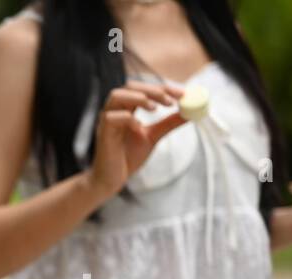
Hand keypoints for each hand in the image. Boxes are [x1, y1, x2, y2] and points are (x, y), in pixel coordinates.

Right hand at [85, 81, 187, 200]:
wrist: (111, 179)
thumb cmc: (127, 158)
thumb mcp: (153, 137)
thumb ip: (168, 123)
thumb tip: (189, 113)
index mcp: (126, 108)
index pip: (144, 89)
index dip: (163, 88)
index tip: (182, 94)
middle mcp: (114, 111)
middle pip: (130, 86)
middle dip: (153, 90)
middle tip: (172, 101)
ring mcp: (106, 121)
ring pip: (117, 96)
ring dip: (139, 98)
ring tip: (156, 109)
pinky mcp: (102, 133)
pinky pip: (112, 118)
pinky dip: (128, 118)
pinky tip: (138, 127)